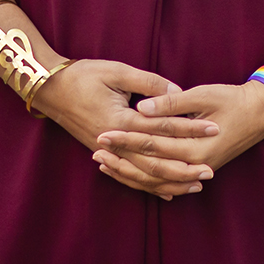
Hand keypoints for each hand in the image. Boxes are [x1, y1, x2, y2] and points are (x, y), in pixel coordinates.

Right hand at [35, 59, 220, 199]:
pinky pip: (129, 176)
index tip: (214, 129)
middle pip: (155, 161)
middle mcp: (115, 142)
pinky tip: (168, 192)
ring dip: (170, 181)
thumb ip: (148, 83)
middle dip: (185, 167)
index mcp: (121, 120)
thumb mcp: (117, 71)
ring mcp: (108, 151)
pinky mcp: (103, 154)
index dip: (190, 128)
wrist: (49, 89)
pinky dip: (149, 186)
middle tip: (211, 170)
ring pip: (143, 175)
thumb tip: (176, 91)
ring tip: (196, 185)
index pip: (163, 128)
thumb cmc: (83, 75)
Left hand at [93, 81, 263, 196]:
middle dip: (121, 157)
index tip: (104, 133)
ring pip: (156, 180)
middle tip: (97, 147)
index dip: (126, 139)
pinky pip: (166, 180)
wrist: (261, 112)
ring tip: (104, 162)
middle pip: (150, 167)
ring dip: (128, 171)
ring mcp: (197, 170)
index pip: (153, 146)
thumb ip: (172, 103)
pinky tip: (126, 172)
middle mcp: (197, 164)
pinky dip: (144, 178)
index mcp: (198, 146)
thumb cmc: (233, 99)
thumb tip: (142, 107)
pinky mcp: (197, 169)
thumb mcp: (203, 95)